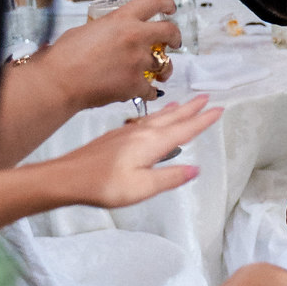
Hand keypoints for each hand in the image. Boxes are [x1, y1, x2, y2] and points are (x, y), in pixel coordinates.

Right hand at [50, 0, 181, 105]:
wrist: (59, 82)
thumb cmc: (64, 56)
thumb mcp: (86, 30)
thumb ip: (107, 29)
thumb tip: (112, 34)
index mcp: (121, 19)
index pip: (154, 2)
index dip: (167, 3)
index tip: (170, 7)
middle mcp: (135, 37)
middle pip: (170, 32)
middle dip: (175, 37)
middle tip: (175, 41)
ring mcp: (138, 62)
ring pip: (164, 64)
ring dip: (163, 68)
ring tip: (160, 73)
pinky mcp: (136, 84)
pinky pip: (151, 90)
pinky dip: (148, 92)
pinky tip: (142, 92)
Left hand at [51, 96, 221, 207]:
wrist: (67, 177)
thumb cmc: (104, 184)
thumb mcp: (142, 187)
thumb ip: (169, 177)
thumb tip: (195, 169)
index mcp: (151, 143)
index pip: (184, 130)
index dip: (203, 120)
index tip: (219, 109)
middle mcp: (141, 133)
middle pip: (173, 118)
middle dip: (192, 109)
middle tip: (207, 98)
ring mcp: (127, 133)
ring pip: (158, 118)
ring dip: (175, 111)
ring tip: (185, 104)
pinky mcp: (116, 137)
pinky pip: (145, 121)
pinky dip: (157, 117)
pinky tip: (153, 120)